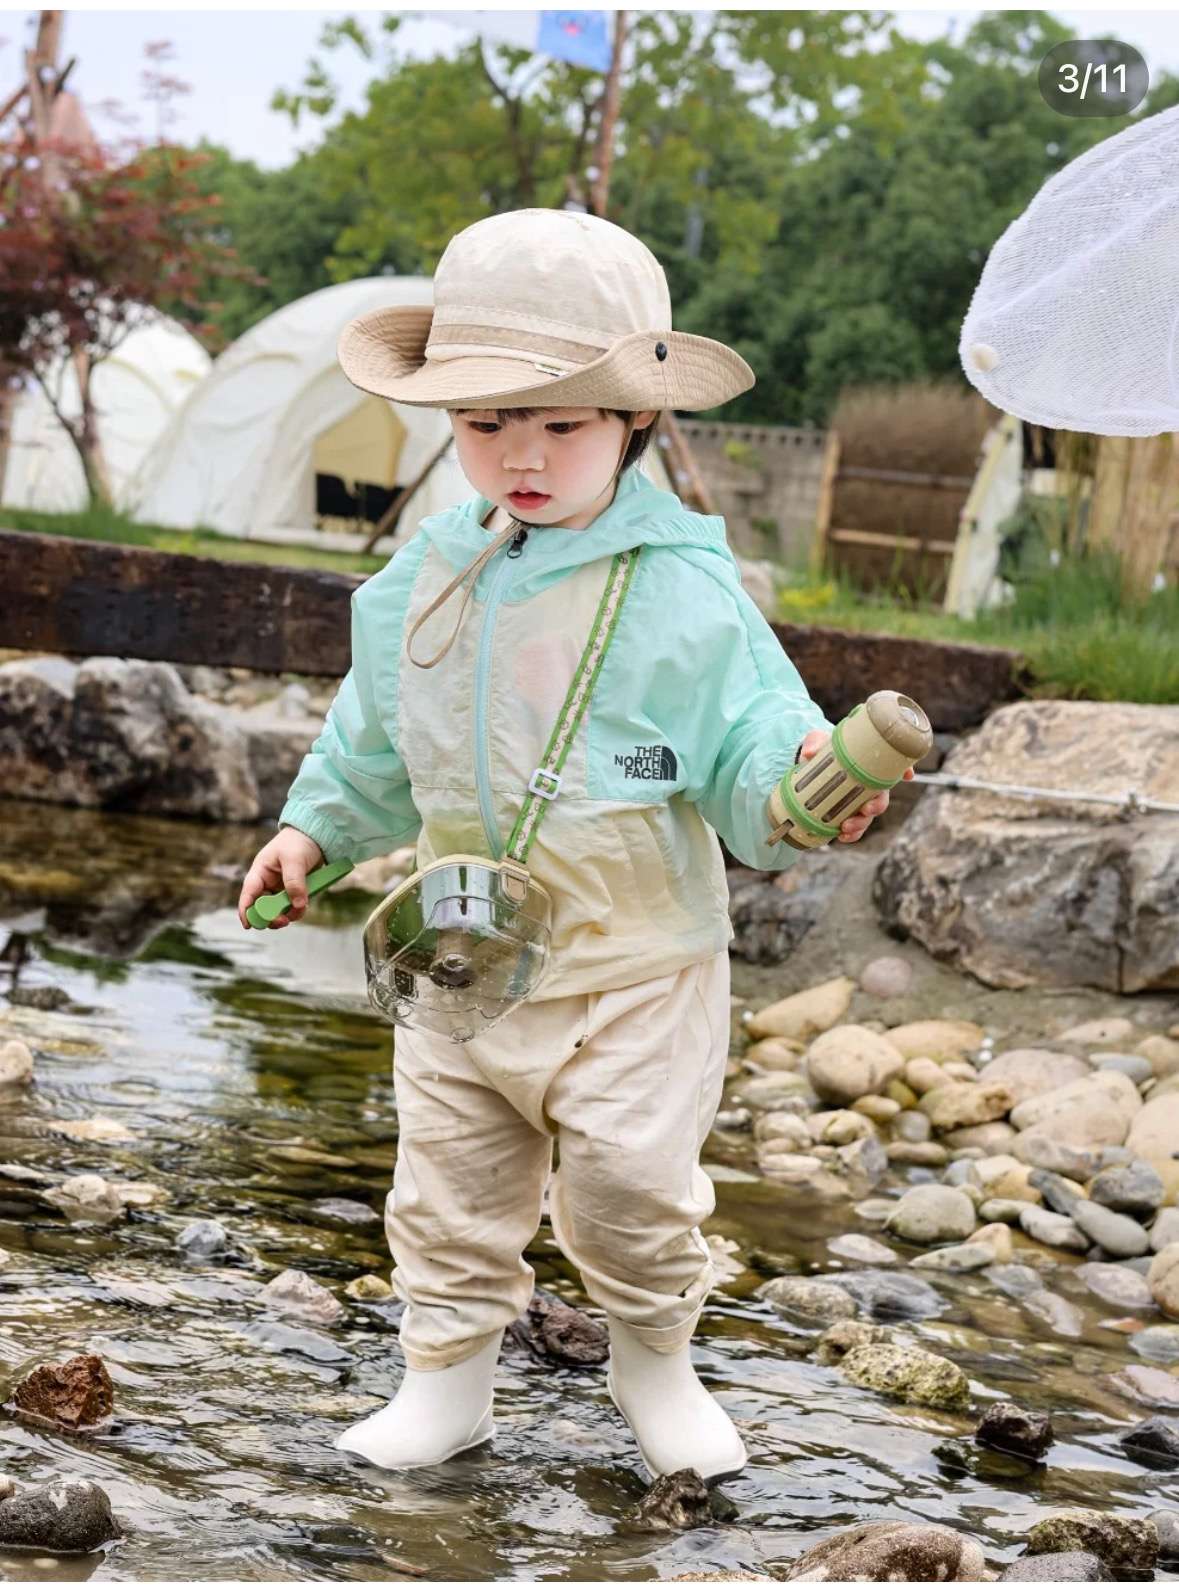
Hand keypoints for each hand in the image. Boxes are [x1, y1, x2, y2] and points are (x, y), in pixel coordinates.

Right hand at [238, 828, 324, 929]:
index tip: (249, 925)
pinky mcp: (292, 892)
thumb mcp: (294, 860)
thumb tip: (297, 904)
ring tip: (299, 909)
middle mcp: (267, 883)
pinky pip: (291, 908)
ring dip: (287, 915)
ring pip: (277, 911)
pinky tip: (304, 905)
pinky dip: (297, 910)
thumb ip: (294, 882)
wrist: (314, 836)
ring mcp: (279, 889)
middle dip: (270, 917)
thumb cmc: (298, 842)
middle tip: (283, 920)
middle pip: (262, 908)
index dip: (246, 911)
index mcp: (260, 872)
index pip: (248, 894)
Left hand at [798, 728, 914, 843]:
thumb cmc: (821, 748)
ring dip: (861, 824)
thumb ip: (814, 743)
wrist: (810, 765)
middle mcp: (868, 785)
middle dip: (877, 806)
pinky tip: (841, 836)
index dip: (904, 770)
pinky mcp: (848, 814)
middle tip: (865, 809)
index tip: (906, 775)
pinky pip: (855, 829)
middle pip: (882, 798)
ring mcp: (859, 801)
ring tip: (845, 827)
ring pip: (868, 817)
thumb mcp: (818, 740)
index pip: (891, 767)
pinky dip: (851, 835)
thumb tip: (808, 753)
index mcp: (867, 765)